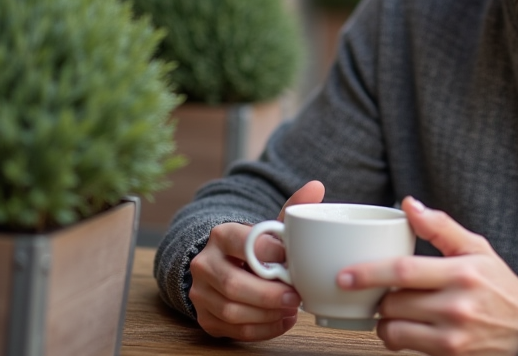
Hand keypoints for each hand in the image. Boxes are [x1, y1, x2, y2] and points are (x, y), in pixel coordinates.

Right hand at [187, 180, 325, 339]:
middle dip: (269, 295)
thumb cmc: (253, 249)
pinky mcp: (205, 317)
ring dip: (267, 315)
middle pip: (234, 284)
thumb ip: (292, 210)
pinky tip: (281, 322)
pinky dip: (262, 330)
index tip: (292, 262)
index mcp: (222, 235)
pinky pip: (233, 330)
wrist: (223, 267)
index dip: (271, 255)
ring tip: (291, 310)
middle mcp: (205, 263)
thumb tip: (316, 186)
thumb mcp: (269, 229)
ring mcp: (201, 292)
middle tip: (295, 297)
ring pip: (232, 310)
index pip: (244, 245)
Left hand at [339, 197, 517, 355]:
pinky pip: (404, 346)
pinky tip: (403, 326)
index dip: (368, 273)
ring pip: (394, 328)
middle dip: (377, 295)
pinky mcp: (449, 354)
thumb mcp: (477, 249)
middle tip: (378, 287)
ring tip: (393, 308)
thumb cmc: (498, 286)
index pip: (405, 271)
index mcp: (462, 272)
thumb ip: (441, 227)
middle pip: (394, 301)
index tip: (344, 274)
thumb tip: (409, 204)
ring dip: (383, 318)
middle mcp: (456, 305)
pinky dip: (394, 336)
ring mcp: (452, 335)